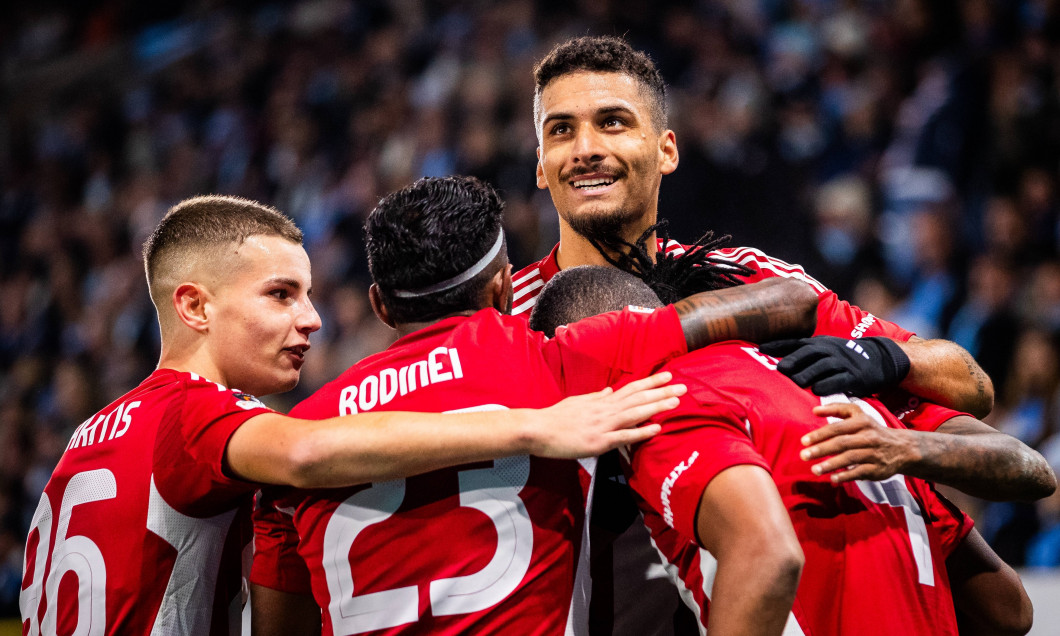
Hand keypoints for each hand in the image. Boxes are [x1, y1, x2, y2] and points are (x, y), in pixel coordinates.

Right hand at [530, 372, 683, 458]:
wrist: (537, 429)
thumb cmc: (554, 417)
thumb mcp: (576, 402)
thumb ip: (594, 398)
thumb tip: (607, 390)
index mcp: (601, 401)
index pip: (631, 389)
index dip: (651, 382)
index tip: (668, 375)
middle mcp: (605, 410)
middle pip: (638, 398)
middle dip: (661, 392)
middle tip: (683, 386)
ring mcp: (603, 425)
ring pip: (635, 413)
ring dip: (656, 407)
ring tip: (676, 402)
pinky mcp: (598, 442)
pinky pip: (624, 436)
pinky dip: (641, 431)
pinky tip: (656, 428)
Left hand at [759, 336, 910, 396]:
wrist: (878, 359)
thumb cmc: (842, 357)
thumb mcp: (823, 349)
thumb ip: (800, 353)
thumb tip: (771, 355)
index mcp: (819, 343)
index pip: (796, 342)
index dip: (779, 344)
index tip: (760, 348)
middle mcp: (830, 350)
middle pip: (809, 353)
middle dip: (794, 360)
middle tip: (780, 369)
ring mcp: (843, 362)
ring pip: (823, 366)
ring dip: (808, 374)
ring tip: (795, 382)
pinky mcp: (855, 376)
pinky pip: (840, 380)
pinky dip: (828, 385)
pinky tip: (817, 390)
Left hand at [800, 403, 917, 482]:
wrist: (902, 448)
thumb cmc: (872, 430)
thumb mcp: (858, 415)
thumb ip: (837, 409)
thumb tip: (815, 409)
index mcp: (862, 422)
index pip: (837, 428)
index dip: (820, 434)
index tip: (804, 441)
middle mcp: (868, 437)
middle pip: (842, 443)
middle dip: (821, 450)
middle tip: (804, 455)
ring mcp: (874, 453)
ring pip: (850, 458)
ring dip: (830, 465)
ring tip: (814, 470)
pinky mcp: (877, 469)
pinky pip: (860, 472)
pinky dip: (846, 476)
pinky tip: (832, 478)